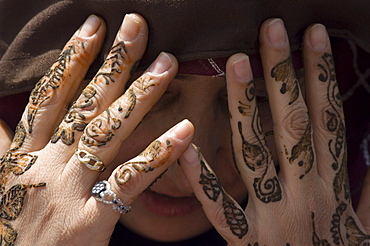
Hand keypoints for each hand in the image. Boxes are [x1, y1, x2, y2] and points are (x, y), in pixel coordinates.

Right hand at [0, 14, 192, 244]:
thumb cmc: (16, 231)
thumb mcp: (6, 182)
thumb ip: (6, 145)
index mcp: (24, 155)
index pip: (50, 96)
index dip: (72, 59)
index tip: (95, 27)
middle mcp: (44, 165)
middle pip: (84, 104)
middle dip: (112, 63)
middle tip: (137, 26)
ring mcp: (67, 192)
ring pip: (107, 133)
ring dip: (140, 96)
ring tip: (167, 65)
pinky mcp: (90, 222)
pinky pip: (129, 182)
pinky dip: (158, 155)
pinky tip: (184, 131)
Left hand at [180, 19, 369, 244]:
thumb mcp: (366, 226)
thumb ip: (368, 187)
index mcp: (333, 189)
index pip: (327, 119)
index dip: (322, 76)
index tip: (313, 36)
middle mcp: (302, 197)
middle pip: (290, 125)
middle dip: (282, 75)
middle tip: (269, 31)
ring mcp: (271, 220)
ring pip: (254, 155)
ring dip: (244, 109)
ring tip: (233, 64)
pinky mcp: (246, 244)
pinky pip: (220, 209)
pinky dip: (203, 179)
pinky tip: (185, 145)